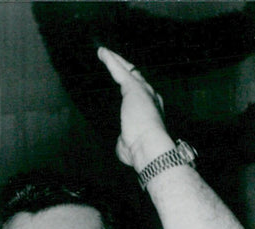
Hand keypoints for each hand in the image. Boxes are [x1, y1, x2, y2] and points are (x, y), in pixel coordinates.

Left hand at [97, 47, 174, 171]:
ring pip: (129, 70)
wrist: (149, 147)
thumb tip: (121, 141)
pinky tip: (102, 53)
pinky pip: (120, 70)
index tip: (123, 82)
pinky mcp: (133, 88)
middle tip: (114, 61)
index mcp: (152, 111)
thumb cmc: (140, 150)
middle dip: (125, 68)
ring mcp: (143, 91)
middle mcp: (151, 97)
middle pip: (136, 77)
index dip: (132, 86)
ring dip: (117, 61)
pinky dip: (111, 61)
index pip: (141, 94)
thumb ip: (124, 139)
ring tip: (106, 53)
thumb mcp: (129, 144)